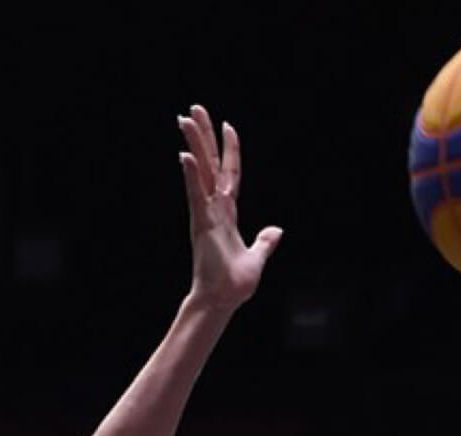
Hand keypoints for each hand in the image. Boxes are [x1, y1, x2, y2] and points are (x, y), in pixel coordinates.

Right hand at [177, 104, 282, 311]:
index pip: (230, 173)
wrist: (222, 301)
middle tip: (193, 110)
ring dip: (193, 145)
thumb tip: (276, 231)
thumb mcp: (257, 256)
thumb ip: (265, 242)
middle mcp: (214, 208)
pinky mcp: (201, 223)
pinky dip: (191, 176)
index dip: (230, 150)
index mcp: (227, 213)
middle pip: (209, 164)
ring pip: (200, 171)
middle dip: (203, 136)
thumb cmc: (234, 283)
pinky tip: (184, 155)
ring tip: (184, 119)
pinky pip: (195, 194)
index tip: (227, 125)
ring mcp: (206, 213)